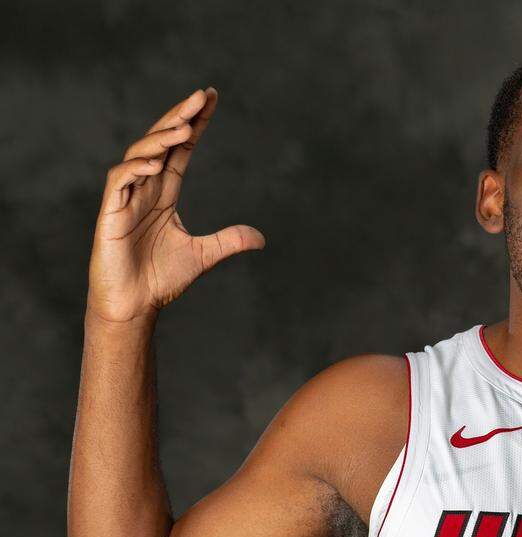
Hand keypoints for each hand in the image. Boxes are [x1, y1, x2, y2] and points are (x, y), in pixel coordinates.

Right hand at [87, 87, 264, 323]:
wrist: (135, 305)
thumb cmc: (160, 279)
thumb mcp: (204, 255)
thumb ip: (229, 241)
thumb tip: (262, 238)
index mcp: (164, 193)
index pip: (180, 149)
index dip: (195, 124)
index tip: (211, 99)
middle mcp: (144, 188)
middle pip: (161, 142)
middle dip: (179, 117)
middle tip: (201, 95)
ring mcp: (125, 198)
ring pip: (139, 155)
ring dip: (161, 139)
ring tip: (184, 127)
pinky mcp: (109, 213)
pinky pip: (119, 181)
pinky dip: (136, 169)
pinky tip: (156, 164)